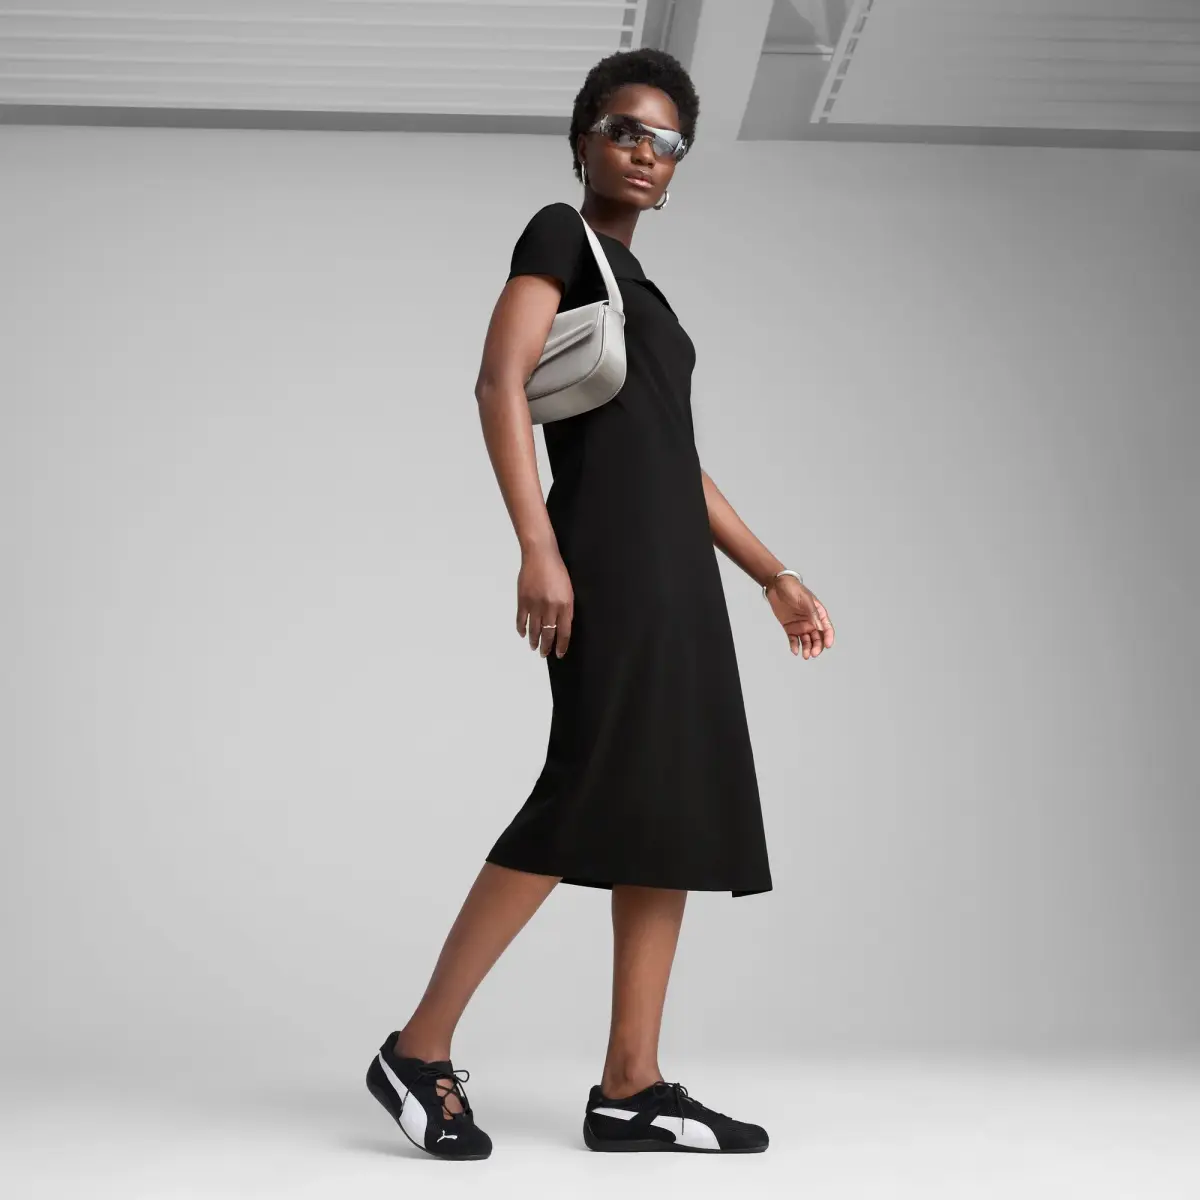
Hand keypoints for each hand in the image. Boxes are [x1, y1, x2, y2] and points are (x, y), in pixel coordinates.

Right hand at [516, 544, 573, 658]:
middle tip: (544, 654)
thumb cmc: (557, 570)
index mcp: (565, 605)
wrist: (540, 556)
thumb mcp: (568, 590)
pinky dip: (521, 629)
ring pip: (534, 630)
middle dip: (547, 647)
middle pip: (549, 634)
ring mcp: (535, 605)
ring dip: (534, 641)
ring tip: (534, 647)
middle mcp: (550, 607)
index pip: (564, 632)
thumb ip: (566, 608)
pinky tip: (522, 634)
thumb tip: (563, 625)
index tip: (559, 653)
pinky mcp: (523, 600)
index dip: (562, 645)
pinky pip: (521, 620)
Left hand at [766, 574, 833, 658]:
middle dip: (817, 647)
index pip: (826, 628)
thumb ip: (812, 614)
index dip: (828, 637)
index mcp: (818, 614)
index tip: (828, 645)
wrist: (777, 586)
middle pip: (817, 638)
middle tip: (813, 653)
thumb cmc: (794, 589)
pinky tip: (795, 651)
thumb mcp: (805, 600)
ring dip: (807, 649)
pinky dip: (794, 646)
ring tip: (805, 655)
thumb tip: (820, 627)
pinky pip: (794, 640)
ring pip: (807, 641)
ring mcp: (801, 625)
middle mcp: (811, 621)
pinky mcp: (790, 628)